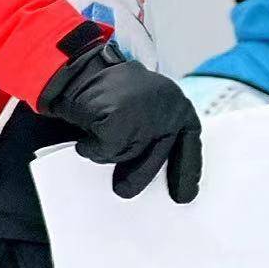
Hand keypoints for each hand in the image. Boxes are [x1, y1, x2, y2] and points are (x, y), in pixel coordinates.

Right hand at [38, 38, 206, 202]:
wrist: (79, 70)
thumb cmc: (111, 97)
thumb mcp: (146, 112)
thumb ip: (156, 135)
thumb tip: (157, 176)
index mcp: (178, 105)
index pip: (189, 144)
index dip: (186, 171)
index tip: (184, 197)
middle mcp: (167, 105)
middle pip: (157, 155)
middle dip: (141, 175)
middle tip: (124, 191)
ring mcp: (142, 111)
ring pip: (128, 152)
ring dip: (112, 153)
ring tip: (101, 136)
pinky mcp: (116, 118)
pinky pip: (104, 149)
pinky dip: (92, 147)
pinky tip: (88, 132)